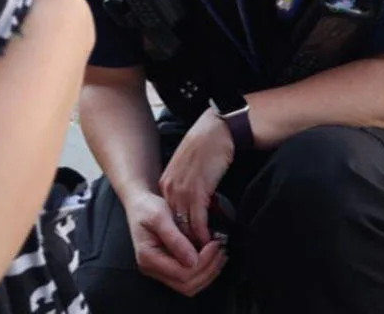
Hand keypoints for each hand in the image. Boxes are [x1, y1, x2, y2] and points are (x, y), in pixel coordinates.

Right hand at [124, 191, 228, 297]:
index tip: (214, 245)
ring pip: (189, 286)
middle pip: (186, 285)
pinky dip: (204, 271)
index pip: (181, 273)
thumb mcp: (160, 216)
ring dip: (208, 273)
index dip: (202, 262)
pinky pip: (188, 278)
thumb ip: (175, 239)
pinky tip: (213, 259)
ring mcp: (160, 270)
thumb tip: (192, 260)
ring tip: (221, 256)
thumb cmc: (147, 207)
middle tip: (221, 251)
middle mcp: (152, 269)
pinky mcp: (168, 267)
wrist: (139, 203)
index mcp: (148, 258)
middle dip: (208, 270)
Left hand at [159, 108, 234, 247]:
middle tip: (197, 253)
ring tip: (206, 251)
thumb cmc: (207, 148)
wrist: (216, 131)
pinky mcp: (197, 191)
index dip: (179, 231)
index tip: (188, 242)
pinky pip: (198, 220)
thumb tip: (197, 205)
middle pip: (174, 223)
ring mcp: (182, 191)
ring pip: (184, 225)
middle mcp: (170, 189)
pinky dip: (204, 233)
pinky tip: (210, 240)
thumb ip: (188, 187)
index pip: (168, 215)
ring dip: (195, 240)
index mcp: (167, 183)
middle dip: (185, 240)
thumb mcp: (190, 169)